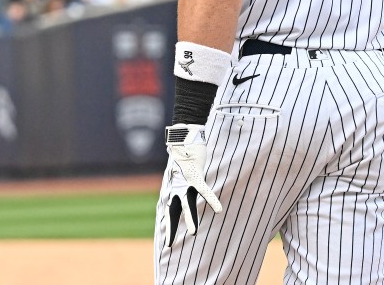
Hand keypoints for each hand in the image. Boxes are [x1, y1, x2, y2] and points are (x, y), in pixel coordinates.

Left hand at [162, 124, 222, 247]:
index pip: (168, 209)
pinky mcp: (195, 175)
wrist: (183, 138)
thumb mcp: (178, 170)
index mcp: (173, 188)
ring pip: (188, 204)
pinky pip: (205, 191)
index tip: (165, 237)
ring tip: (194, 233)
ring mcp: (185, 182)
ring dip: (191, 218)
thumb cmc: (183, 154)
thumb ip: (179, 181)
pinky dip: (212, 200)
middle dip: (172, 228)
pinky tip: (218, 209)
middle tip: (169, 245)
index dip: (167, 223)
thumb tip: (178, 188)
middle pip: (173, 211)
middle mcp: (176, 187)